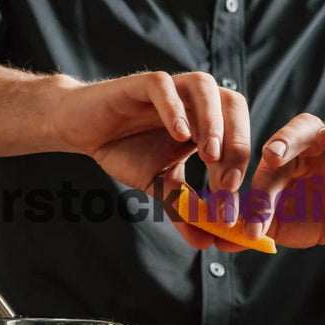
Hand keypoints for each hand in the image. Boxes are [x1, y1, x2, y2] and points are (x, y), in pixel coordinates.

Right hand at [55, 71, 250, 246]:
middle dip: (237, 143)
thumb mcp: (159, 185)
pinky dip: (174, 108)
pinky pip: (163, 86)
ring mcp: (170, 88)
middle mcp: (193, 100)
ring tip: (210, 155)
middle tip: (227, 180)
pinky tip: (179, 134)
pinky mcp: (142, 83)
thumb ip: (184, 209)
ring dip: (212, 121)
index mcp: (206, 121)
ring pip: (204, 88)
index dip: (239, 168)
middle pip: (232, 105)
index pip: (236, 136)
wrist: (84, 130)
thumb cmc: (125, 150)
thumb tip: (206, 241)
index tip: (231, 200)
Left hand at [232, 113, 324, 257]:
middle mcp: (319, 150)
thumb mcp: (274, 225)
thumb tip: (220, 240)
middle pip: (306, 125)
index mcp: (289, 157)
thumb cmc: (306, 219)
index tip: (251, 223)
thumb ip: (249, 227)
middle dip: (289, 136)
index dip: (260, 192)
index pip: (272, 164)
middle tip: (274, 153)